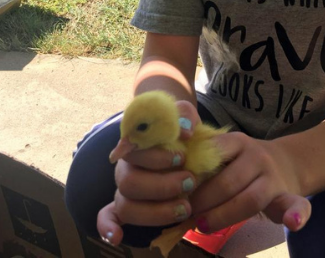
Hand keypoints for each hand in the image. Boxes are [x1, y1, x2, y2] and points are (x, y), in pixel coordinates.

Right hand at [97, 100, 199, 245]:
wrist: (177, 134)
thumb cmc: (178, 126)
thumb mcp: (183, 114)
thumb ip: (184, 115)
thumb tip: (186, 131)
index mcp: (134, 141)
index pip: (132, 150)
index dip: (156, 157)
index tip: (182, 157)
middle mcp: (125, 165)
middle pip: (129, 182)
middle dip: (161, 186)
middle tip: (190, 182)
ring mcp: (125, 186)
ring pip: (125, 205)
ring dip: (155, 211)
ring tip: (185, 208)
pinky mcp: (127, 203)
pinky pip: (107, 216)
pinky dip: (107, 227)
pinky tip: (118, 238)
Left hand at [188, 132, 311, 233]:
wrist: (286, 162)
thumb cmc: (243, 161)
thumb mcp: (226, 150)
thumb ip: (204, 157)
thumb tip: (170, 173)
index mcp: (237, 141)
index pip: (213, 154)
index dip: (193, 174)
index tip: (177, 188)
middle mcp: (257, 156)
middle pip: (228, 182)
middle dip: (203, 201)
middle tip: (184, 213)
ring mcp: (273, 178)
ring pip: (249, 200)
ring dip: (223, 216)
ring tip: (201, 226)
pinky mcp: (288, 197)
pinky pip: (297, 205)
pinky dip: (297, 215)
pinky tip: (292, 222)